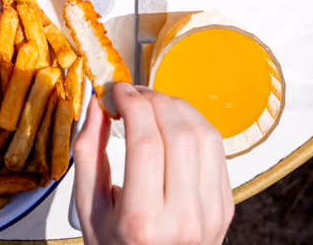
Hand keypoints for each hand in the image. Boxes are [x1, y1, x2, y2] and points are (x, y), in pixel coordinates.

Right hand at [73, 84, 233, 244]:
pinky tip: (175, 123)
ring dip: (177, 107)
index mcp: (142, 220)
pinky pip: (217, 151)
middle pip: (178, 133)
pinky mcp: (224, 207)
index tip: (118, 91)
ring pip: (204, 136)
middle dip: (154, 99)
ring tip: (154, 104)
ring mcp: (210, 214)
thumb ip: (88, 153)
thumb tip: (97, 104)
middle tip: (134, 94)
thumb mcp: (88, 208)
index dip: (132, 104)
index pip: (145, 142)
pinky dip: (196, 126)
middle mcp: (182, 218)